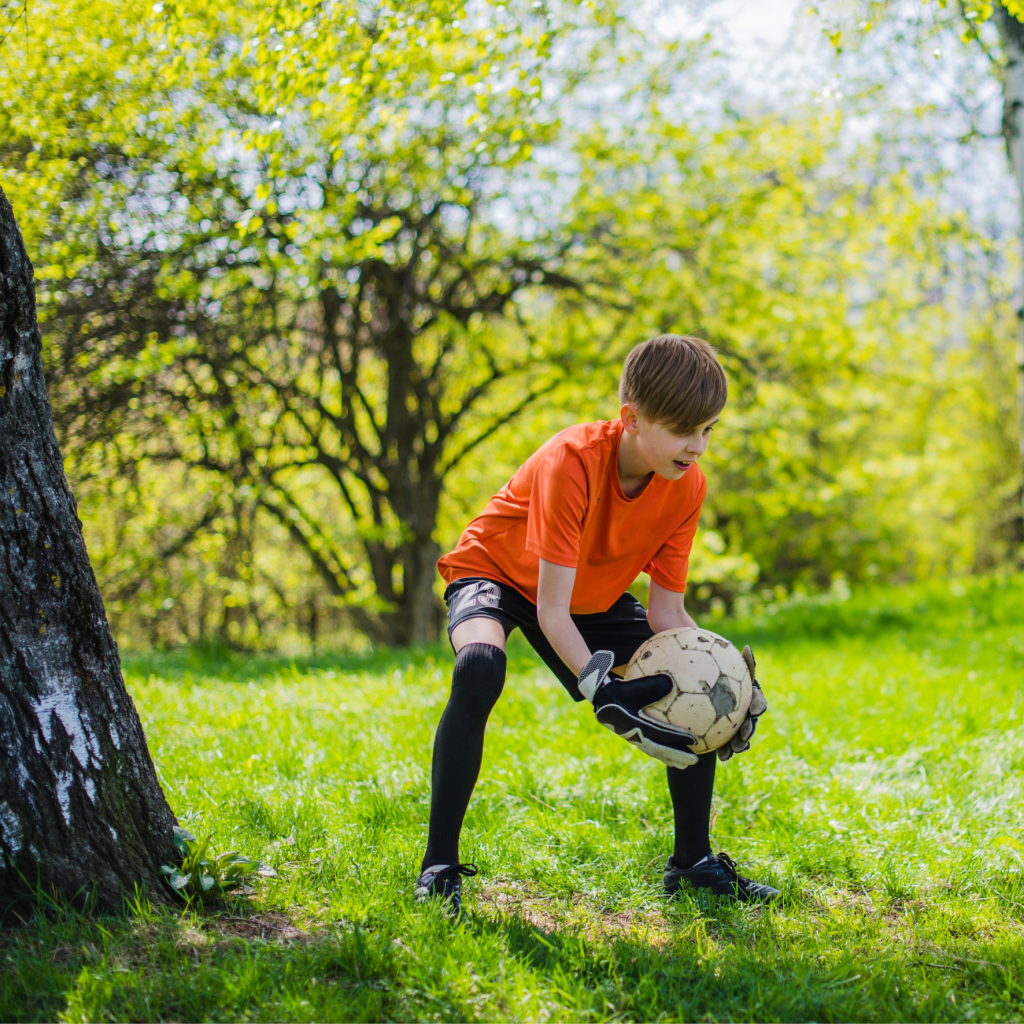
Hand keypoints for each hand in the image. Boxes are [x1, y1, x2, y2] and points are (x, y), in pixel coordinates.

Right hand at [578, 651, 698, 769]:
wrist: (599, 697)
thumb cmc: (617, 689)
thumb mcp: (632, 686)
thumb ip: (650, 685)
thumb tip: (670, 682)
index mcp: (635, 725)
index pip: (660, 734)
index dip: (677, 738)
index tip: (693, 741)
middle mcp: (635, 735)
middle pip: (659, 749)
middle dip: (676, 756)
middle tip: (693, 761)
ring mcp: (634, 738)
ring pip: (654, 751)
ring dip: (670, 757)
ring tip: (685, 764)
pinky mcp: (633, 737)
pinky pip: (650, 746)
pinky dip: (662, 751)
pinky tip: (673, 752)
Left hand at [717, 645, 767, 761]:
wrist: (699, 688)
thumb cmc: (714, 670)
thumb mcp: (722, 664)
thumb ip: (739, 662)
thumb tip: (748, 649)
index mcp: (748, 694)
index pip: (757, 699)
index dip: (758, 704)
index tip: (755, 709)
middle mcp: (745, 710)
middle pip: (751, 720)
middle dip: (749, 729)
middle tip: (743, 734)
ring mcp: (737, 723)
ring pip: (742, 736)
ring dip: (741, 744)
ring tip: (736, 749)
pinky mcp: (727, 735)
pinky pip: (728, 744)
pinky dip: (727, 751)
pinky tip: (723, 757)